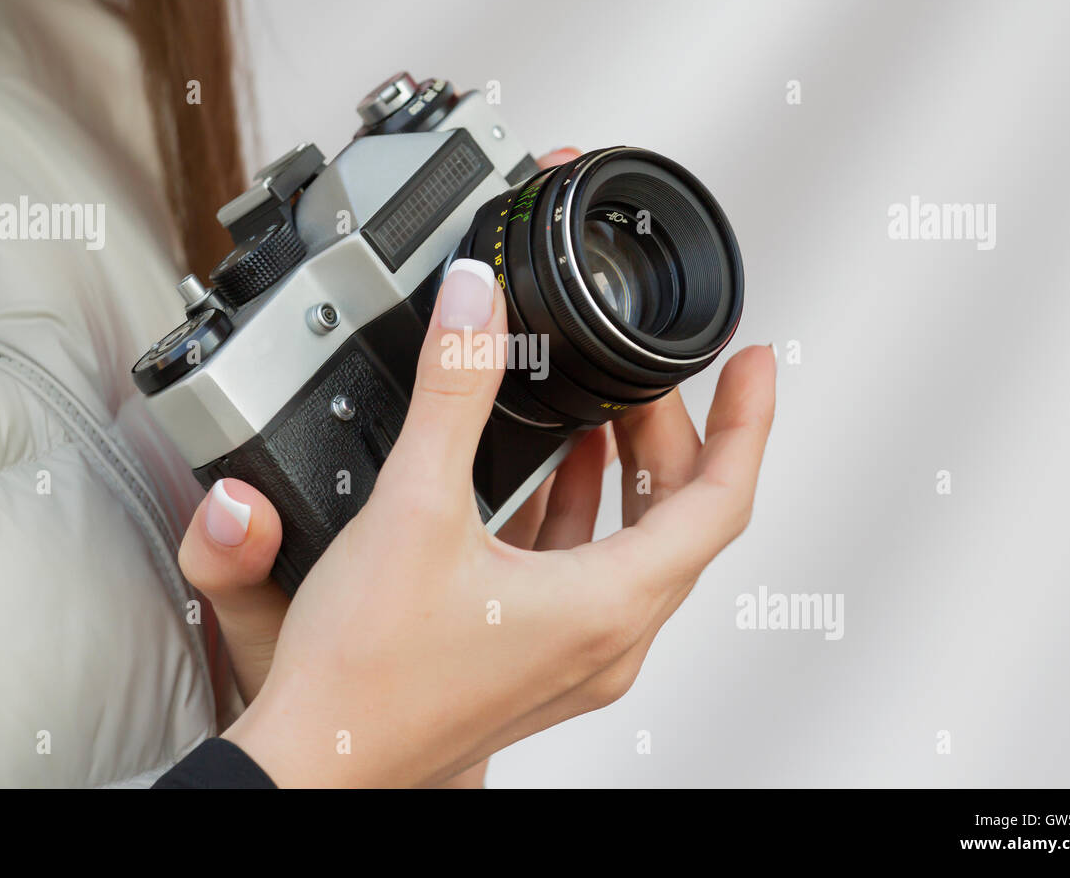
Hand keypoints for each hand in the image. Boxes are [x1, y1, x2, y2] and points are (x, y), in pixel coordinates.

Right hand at [217, 247, 774, 786]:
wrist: (317, 765)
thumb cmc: (366, 677)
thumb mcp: (414, 508)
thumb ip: (453, 391)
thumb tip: (476, 304)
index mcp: (608, 607)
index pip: (722, 500)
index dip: (746, 421)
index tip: (752, 364)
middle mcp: (607, 640)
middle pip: (681, 520)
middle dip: (673, 435)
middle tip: (651, 376)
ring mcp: (574, 657)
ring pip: (636, 549)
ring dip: (628, 475)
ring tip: (610, 411)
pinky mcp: (535, 659)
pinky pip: (588, 574)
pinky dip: (583, 514)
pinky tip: (549, 475)